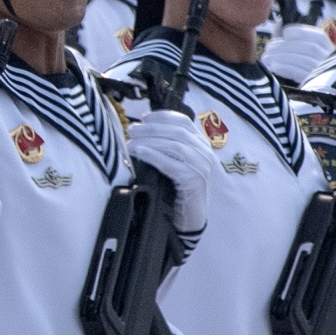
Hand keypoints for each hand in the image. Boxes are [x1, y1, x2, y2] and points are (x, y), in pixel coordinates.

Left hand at [126, 108, 215, 232]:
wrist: (190, 218)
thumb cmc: (177, 190)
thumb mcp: (174, 163)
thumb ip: (166, 147)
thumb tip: (141, 129)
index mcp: (201, 145)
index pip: (184, 122)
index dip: (162, 116)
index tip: (143, 117)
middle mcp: (205, 153)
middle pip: (177, 131)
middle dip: (151, 128)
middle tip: (131, 130)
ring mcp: (201, 168)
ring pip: (174, 146)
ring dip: (149, 141)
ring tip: (131, 142)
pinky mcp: (194, 182)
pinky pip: (171, 164)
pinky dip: (153, 156)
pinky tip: (140, 153)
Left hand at [259, 24, 335, 84]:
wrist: (313, 96)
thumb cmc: (300, 70)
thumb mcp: (299, 53)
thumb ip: (290, 40)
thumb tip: (278, 25)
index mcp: (329, 51)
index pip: (318, 37)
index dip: (300, 32)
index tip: (285, 34)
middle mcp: (330, 61)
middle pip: (309, 48)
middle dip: (285, 46)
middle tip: (269, 49)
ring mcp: (324, 74)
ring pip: (304, 60)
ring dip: (282, 57)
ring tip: (267, 58)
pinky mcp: (316, 86)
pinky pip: (301, 74)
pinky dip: (286, 68)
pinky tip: (274, 67)